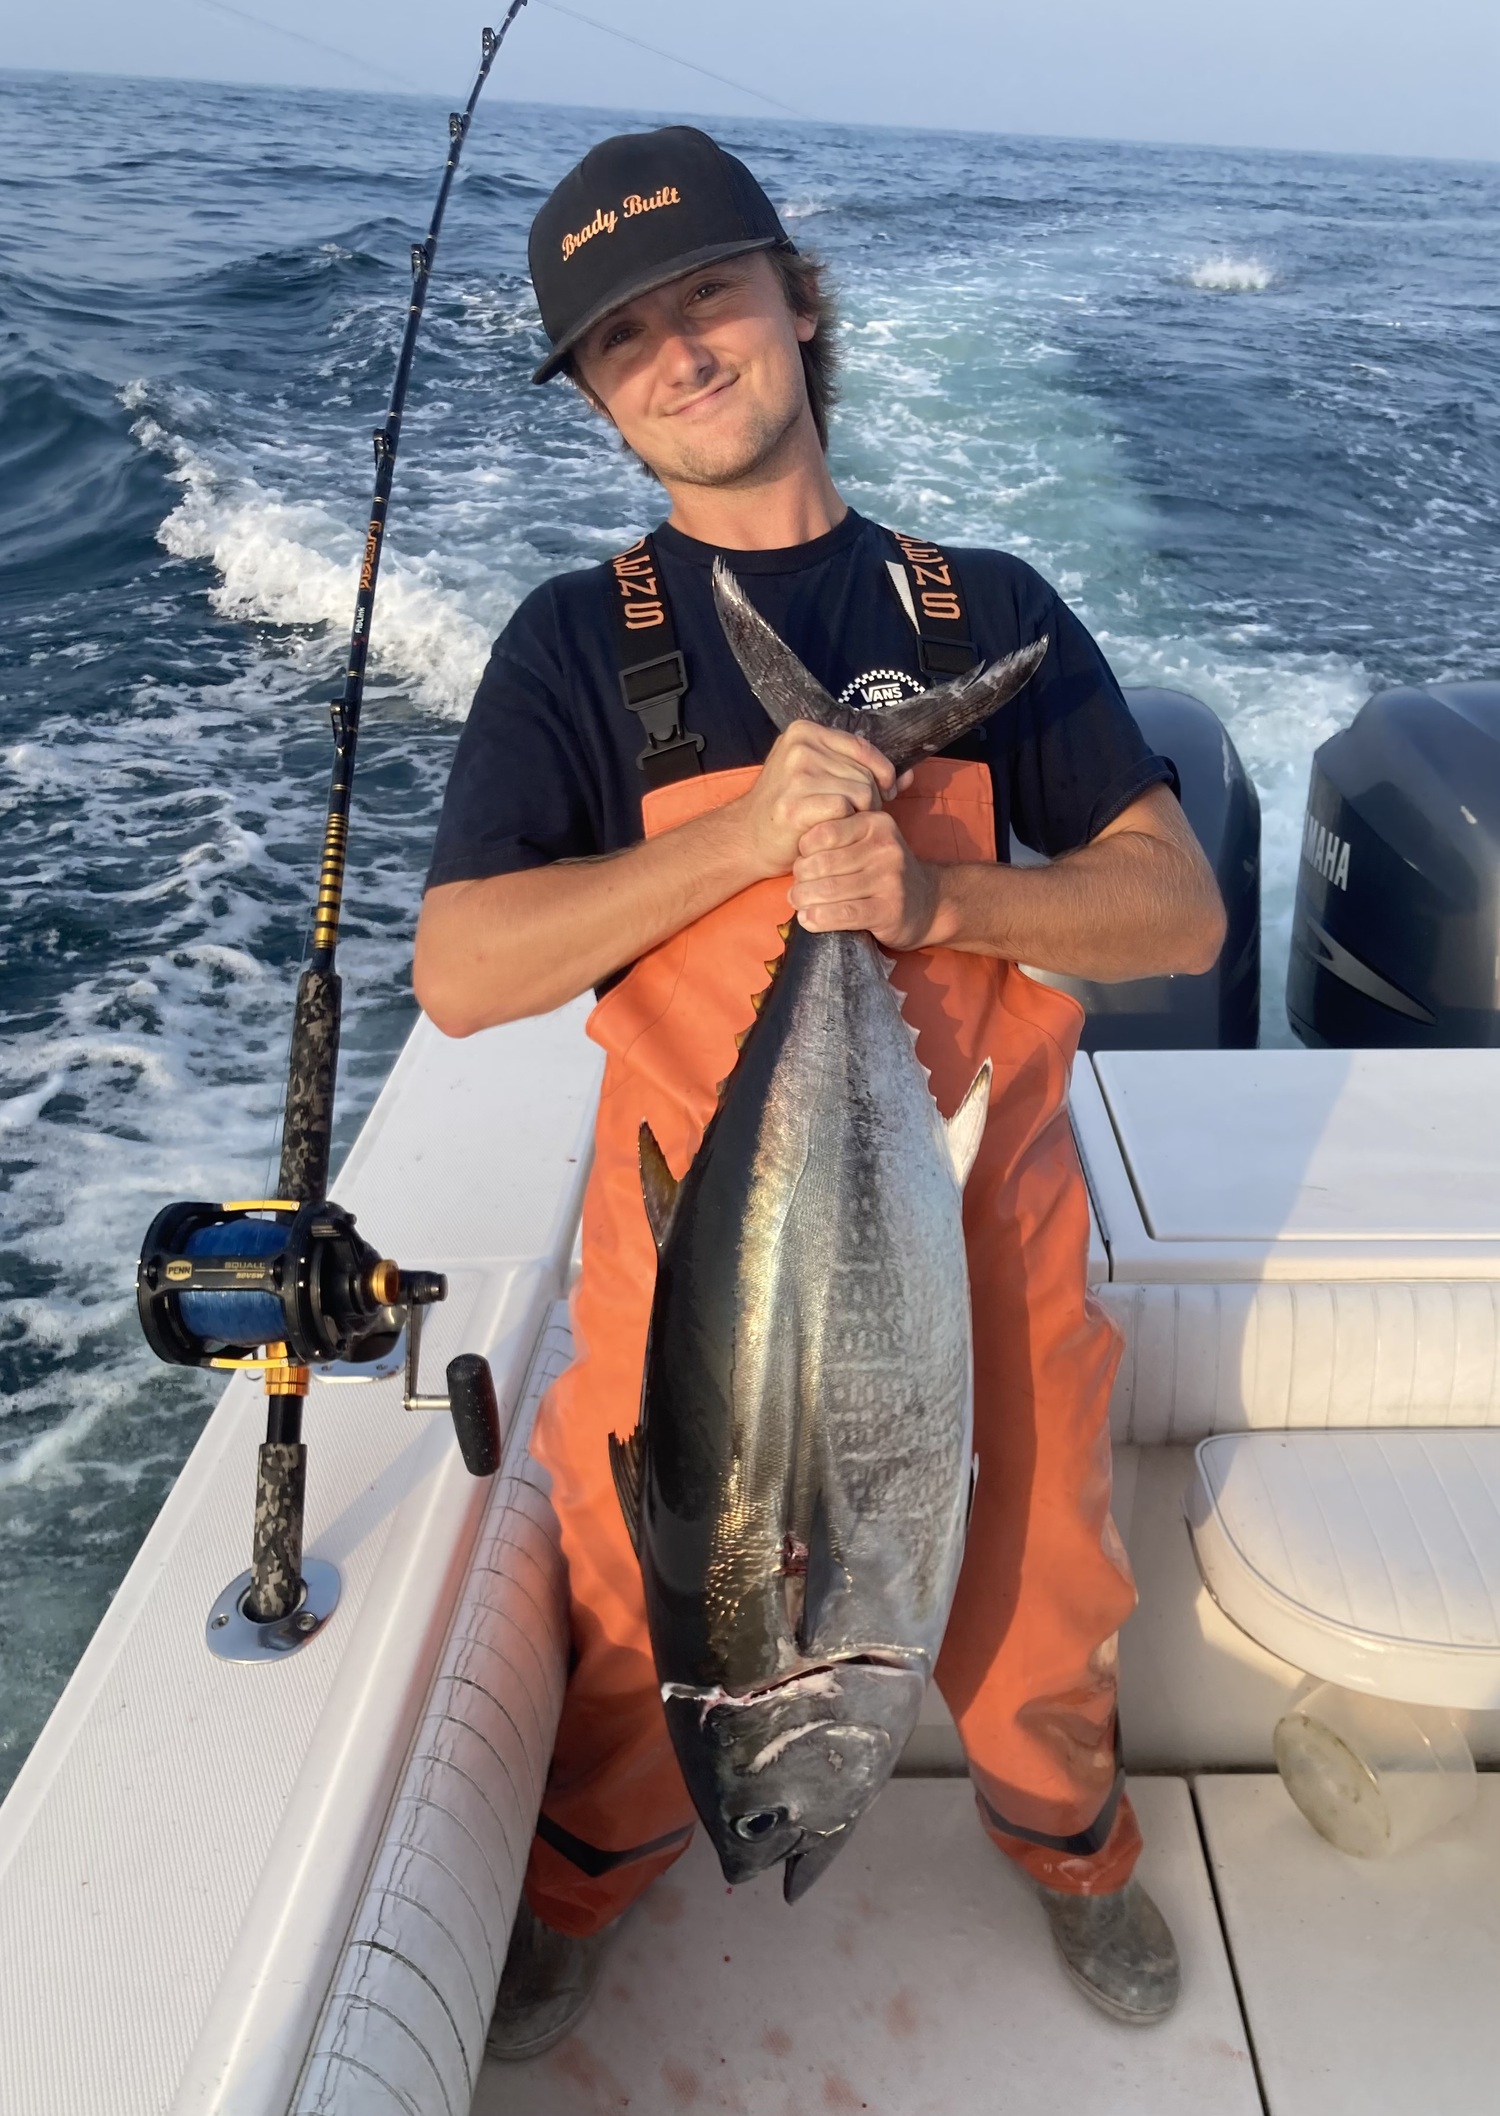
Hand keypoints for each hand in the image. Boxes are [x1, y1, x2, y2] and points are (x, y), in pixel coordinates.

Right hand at [731, 722, 908, 879]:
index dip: (883, 771)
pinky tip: (833, 831)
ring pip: (862, 791)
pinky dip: (847, 824)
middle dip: (871, 798)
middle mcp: (800, 747)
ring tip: (843, 824)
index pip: (863, 746)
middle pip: (865, 771)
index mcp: (804, 731)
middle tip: (855, 816)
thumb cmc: (790, 808)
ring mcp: (796, 774)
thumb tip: (909, 775)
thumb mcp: (822, 777)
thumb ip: (863, 770)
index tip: (885, 791)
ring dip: (861, 814)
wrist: (748, 838)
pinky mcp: (796, 803)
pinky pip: (846, 809)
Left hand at [789, 809, 946, 949]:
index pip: (823, 832)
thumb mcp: (867, 842)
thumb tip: (791, 853)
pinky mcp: (889, 910)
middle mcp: (885, 848)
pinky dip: (819, 919)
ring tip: (799, 903)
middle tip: (797, 889)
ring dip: (804, 900)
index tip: (802, 862)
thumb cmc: (884, 872)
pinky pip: (843, 914)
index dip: (803, 850)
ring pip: (828, 890)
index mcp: (875, 823)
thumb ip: (836, 839)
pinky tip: (809, 920)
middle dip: (801, 879)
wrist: (928, 903)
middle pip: (822, 863)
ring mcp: (890, 880)